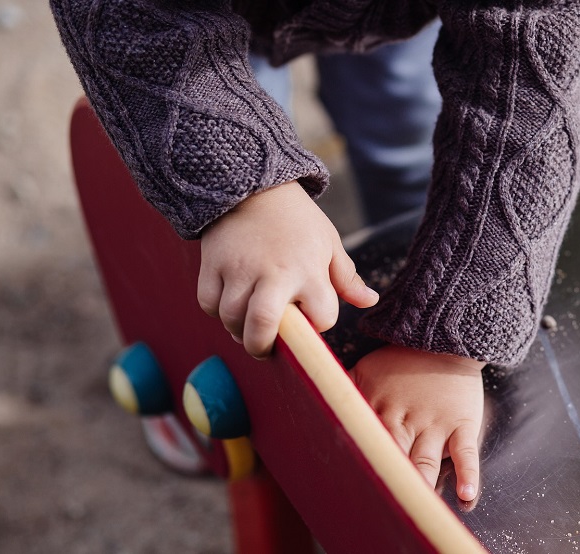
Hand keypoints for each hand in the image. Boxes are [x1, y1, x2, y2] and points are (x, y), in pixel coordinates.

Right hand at [197, 181, 377, 357]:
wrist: (253, 184)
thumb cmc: (297, 220)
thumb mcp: (329, 243)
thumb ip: (346, 278)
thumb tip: (370, 301)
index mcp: (309, 271)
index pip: (321, 318)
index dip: (319, 322)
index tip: (312, 315)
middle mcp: (273, 274)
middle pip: (262, 327)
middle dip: (263, 347)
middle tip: (266, 348)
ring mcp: (239, 270)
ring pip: (232, 319)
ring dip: (239, 331)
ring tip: (249, 326)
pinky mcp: (213, 264)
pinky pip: (209, 303)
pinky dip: (218, 311)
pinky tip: (231, 305)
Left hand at [351, 345, 484, 501]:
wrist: (444, 341)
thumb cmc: (401, 363)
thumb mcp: (365, 371)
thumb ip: (343, 394)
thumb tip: (313, 409)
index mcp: (378, 409)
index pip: (363, 444)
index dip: (356, 468)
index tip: (348, 491)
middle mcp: (405, 419)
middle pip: (393, 457)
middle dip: (387, 482)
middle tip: (379, 509)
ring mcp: (435, 423)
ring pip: (425, 461)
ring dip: (421, 484)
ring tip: (417, 505)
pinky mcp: (461, 424)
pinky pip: (466, 452)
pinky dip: (468, 474)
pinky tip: (466, 494)